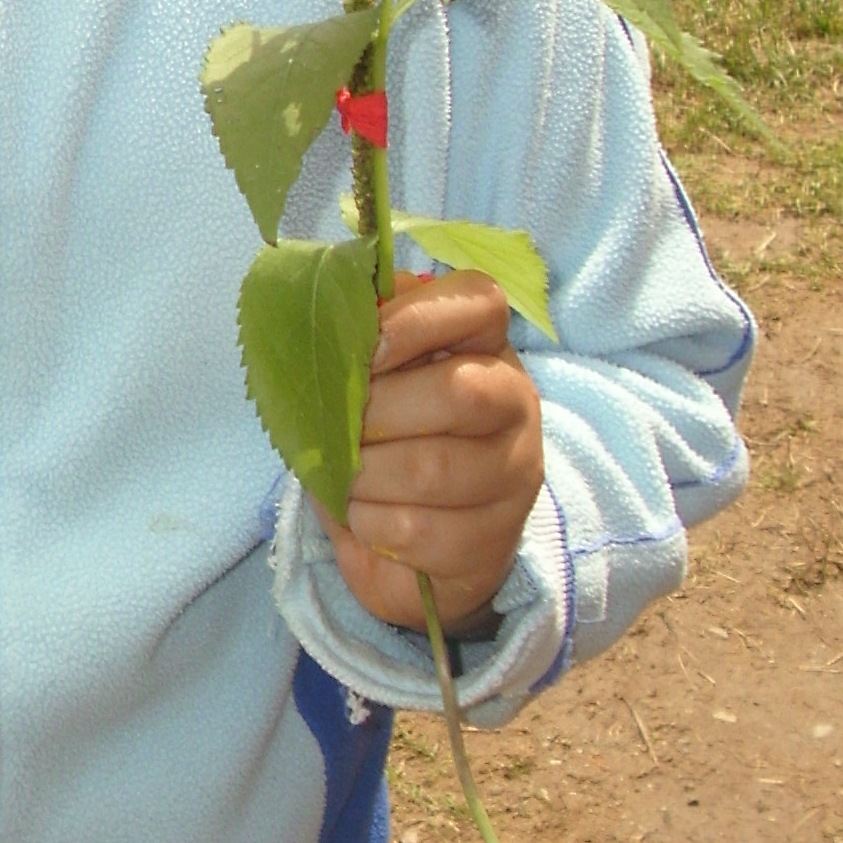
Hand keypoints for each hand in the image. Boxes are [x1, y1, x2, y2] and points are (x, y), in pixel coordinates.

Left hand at [314, 272, 542, 636]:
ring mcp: (513, 475)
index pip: (481, 302)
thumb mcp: (377, 375)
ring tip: (341, 475)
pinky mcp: (491, 540)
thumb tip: (327, 312)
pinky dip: (369, 522)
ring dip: (362, 474)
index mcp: (486, 346)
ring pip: (431, 469)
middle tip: (336, 427)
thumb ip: (362, 335)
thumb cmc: (387, 434)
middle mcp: (516, 404)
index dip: (415, 319)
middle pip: (459, 392)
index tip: (362, 350)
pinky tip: (363, 516)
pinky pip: (418, 529)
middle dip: (376, 412)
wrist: (416, 538)